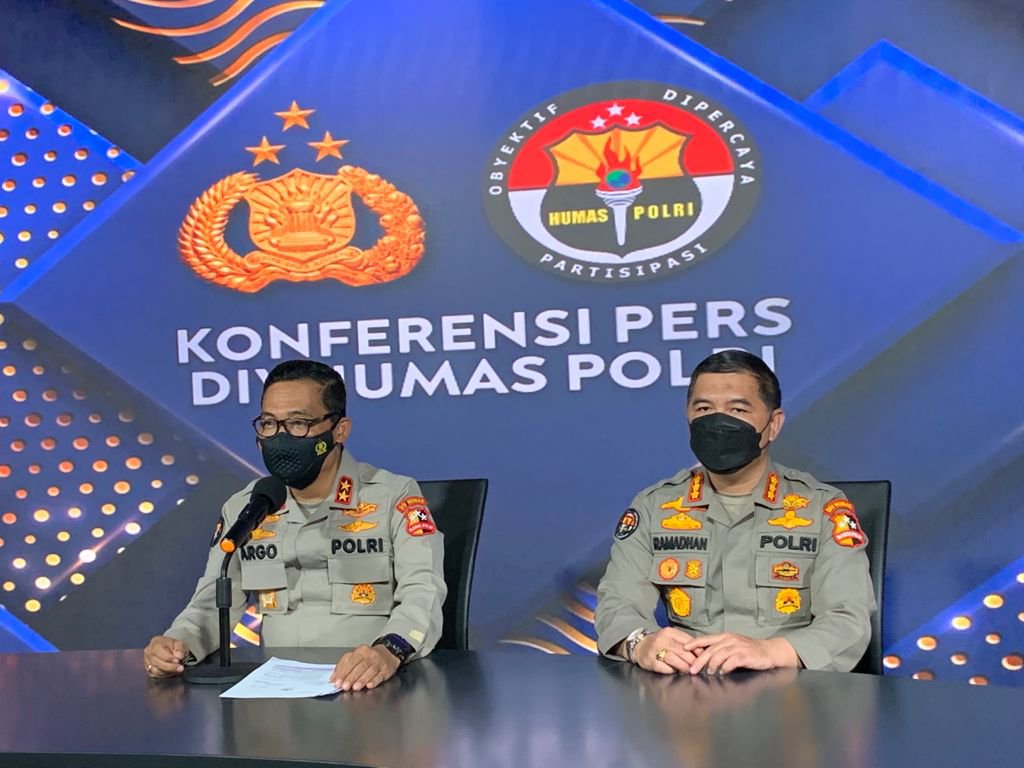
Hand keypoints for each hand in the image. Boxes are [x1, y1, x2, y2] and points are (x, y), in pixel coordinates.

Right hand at [143, 636, 190, 677]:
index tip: (177, 660)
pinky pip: (155, 675)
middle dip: (169, 666)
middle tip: (180, 668)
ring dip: (168, 671)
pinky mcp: (148, 670)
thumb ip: (180, 648)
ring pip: (155, 670)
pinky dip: (164, 674)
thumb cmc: (173, 645)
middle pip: (156, 662)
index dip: (167, 657)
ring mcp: (147, 662)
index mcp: (155, 643)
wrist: (169, 649)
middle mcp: (148, 652)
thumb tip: (179, 656)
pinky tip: (172, 672)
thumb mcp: (179, 643)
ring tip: (177, 670)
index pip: (158, 651)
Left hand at [331, 644, 399, 690]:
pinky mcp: (386, 669)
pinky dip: (374, 681)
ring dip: (362, 680)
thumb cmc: (368, 658)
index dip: (343, 672)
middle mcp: (370, 655)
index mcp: (360, 651)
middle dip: (351, 677)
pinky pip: (380, 675)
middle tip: (345, 686)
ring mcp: (379, 662)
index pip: (350, 661)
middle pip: (360, 666)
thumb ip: (343, 667)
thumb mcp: (355, 657)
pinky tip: (370, 685)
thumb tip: (333, 678)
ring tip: (355, 687)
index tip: (337, 682)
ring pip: (370, 671)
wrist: (388, 653)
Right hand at [634, 627, 698, 673]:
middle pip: (682, 651)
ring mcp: (655, 650)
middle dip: (693, 661)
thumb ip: (686, 643)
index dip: (698, 651)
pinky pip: (664, 667)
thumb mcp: (672, 638)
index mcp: (670, 632)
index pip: (688, 641)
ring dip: (684, 666)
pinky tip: (676, 672)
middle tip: (699, 667)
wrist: (639, 647)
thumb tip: (703, 652)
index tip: (704, 658)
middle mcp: (662, 639)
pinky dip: (672, 671)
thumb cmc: (660, 643)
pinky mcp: (651, 661)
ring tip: (690, 671)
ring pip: (674, 659)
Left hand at [682, 633, 797, 674]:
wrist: (769, 651)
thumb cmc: (749, 650)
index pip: (706, 639)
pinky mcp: (745, 655)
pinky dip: (725, 668)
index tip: (684, 648)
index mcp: (725, 636)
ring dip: (712, 665)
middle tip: (692, 670)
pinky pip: (732, 661)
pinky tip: (722, 673)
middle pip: (710, 649)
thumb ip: (720, 649)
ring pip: (719, 655)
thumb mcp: (733, 645)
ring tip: (708, 673)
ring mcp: (738, 647)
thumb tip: (703, 658)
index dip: (694, 643)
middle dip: (699, 660)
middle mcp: (730, 640)